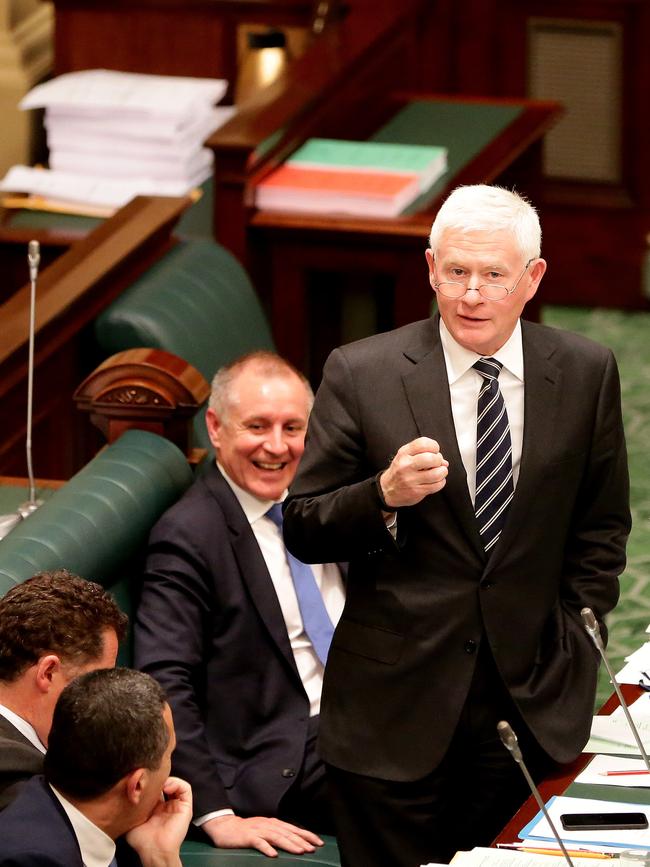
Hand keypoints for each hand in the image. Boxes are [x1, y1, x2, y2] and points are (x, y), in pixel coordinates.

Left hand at [125, 777, 191, 866]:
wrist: (154, 850)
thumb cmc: (142, 839)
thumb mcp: (131, 820)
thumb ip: (130, 807)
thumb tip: (124, 793)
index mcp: (155, 808)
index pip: (155, 788)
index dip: (150, 782)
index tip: (143, 778)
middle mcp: (167, 805)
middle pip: (166, 784)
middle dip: (159, 778)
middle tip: (151, 777)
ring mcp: (177, 805)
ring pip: (177, 784)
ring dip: (169, 779)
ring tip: (160, 782)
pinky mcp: (186, 807)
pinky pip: (186, 789)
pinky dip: (177, 783)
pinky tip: (167, 786)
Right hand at [202, 814, 323, 857]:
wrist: (226, 827)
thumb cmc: (247, 830)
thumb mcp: (265, 829)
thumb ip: (278, 834)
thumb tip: (295, 841)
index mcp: (273, 823)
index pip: (293, 829)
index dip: (307, 835)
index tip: (319, 842)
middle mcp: (268, 825)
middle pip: (288, 833)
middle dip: (301, 841)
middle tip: (313, 849)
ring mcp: (258, 830)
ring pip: (277, 837)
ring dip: (289, 844)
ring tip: (300, 851)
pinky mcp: (248, 837)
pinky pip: (259, 843)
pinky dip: (267, 848)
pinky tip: (273, 855)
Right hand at [380, 437, 448, 507]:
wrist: (387, 489)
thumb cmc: (400, 471)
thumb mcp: (406, 456)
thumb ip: (424, 454)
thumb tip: (444, 462)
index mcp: (404, 453)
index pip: (423, 443)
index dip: (434, 446)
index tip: (434, 451)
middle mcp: (406, 465)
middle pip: (432, 458)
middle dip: (439, 460)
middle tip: (436, 463)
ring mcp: (411, 480)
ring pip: (437, 474)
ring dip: (442, 472)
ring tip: (438, 472)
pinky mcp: (416, 491)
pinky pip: (437, 485)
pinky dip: (441, 482)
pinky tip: (436, 481)